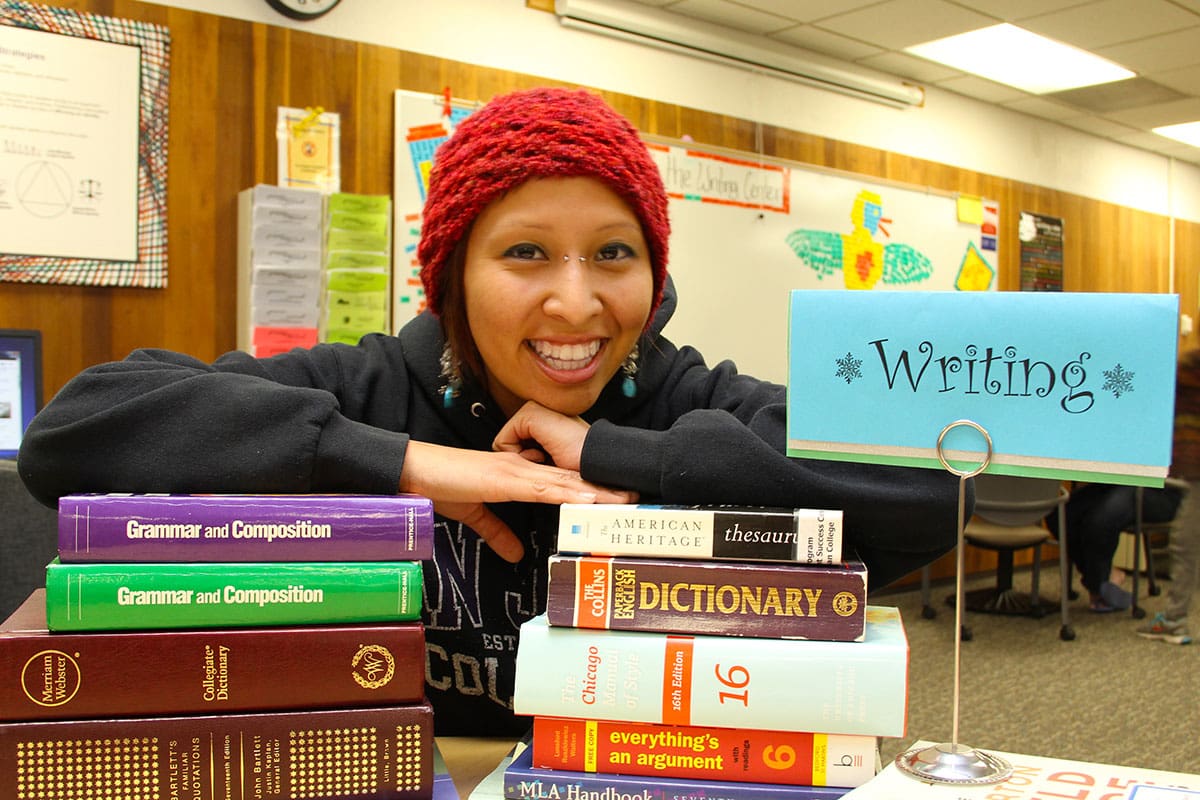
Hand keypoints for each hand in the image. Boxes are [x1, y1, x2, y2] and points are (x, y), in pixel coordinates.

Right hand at [399, 440, 634, 562]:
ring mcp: (514, 471)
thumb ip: (497, 532)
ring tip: (621, 499)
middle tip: (634, 498)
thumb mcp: (475, 515)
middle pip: (570, 480)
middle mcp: (522, 469)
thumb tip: (517, 555)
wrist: (414, 471)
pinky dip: (563, 492)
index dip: (587, 492)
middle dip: (601, 490)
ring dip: (592, 491)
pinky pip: (538, 486)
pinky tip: (584, 498)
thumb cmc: (441, 487)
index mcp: (518, 476)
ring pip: (562, 482)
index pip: (560, 484)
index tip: (614, 501)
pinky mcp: (502, 478)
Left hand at [493, 400, 590, 471]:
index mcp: (546, 419)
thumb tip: (519, 463)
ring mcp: (534, 410)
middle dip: (521, 459)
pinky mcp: (530, 414)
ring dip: (521, 458)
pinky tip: (541, 454)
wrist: (598, 462)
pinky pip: (503, 441)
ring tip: (546, 458)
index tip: (546, 465)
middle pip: (508, 442)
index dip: (525, 461)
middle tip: (546, 461)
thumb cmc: (582, 465)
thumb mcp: (554, 460)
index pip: (517, 442)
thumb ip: (537, 455)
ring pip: (505, 442)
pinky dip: (516, 454)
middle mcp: (539, 410)